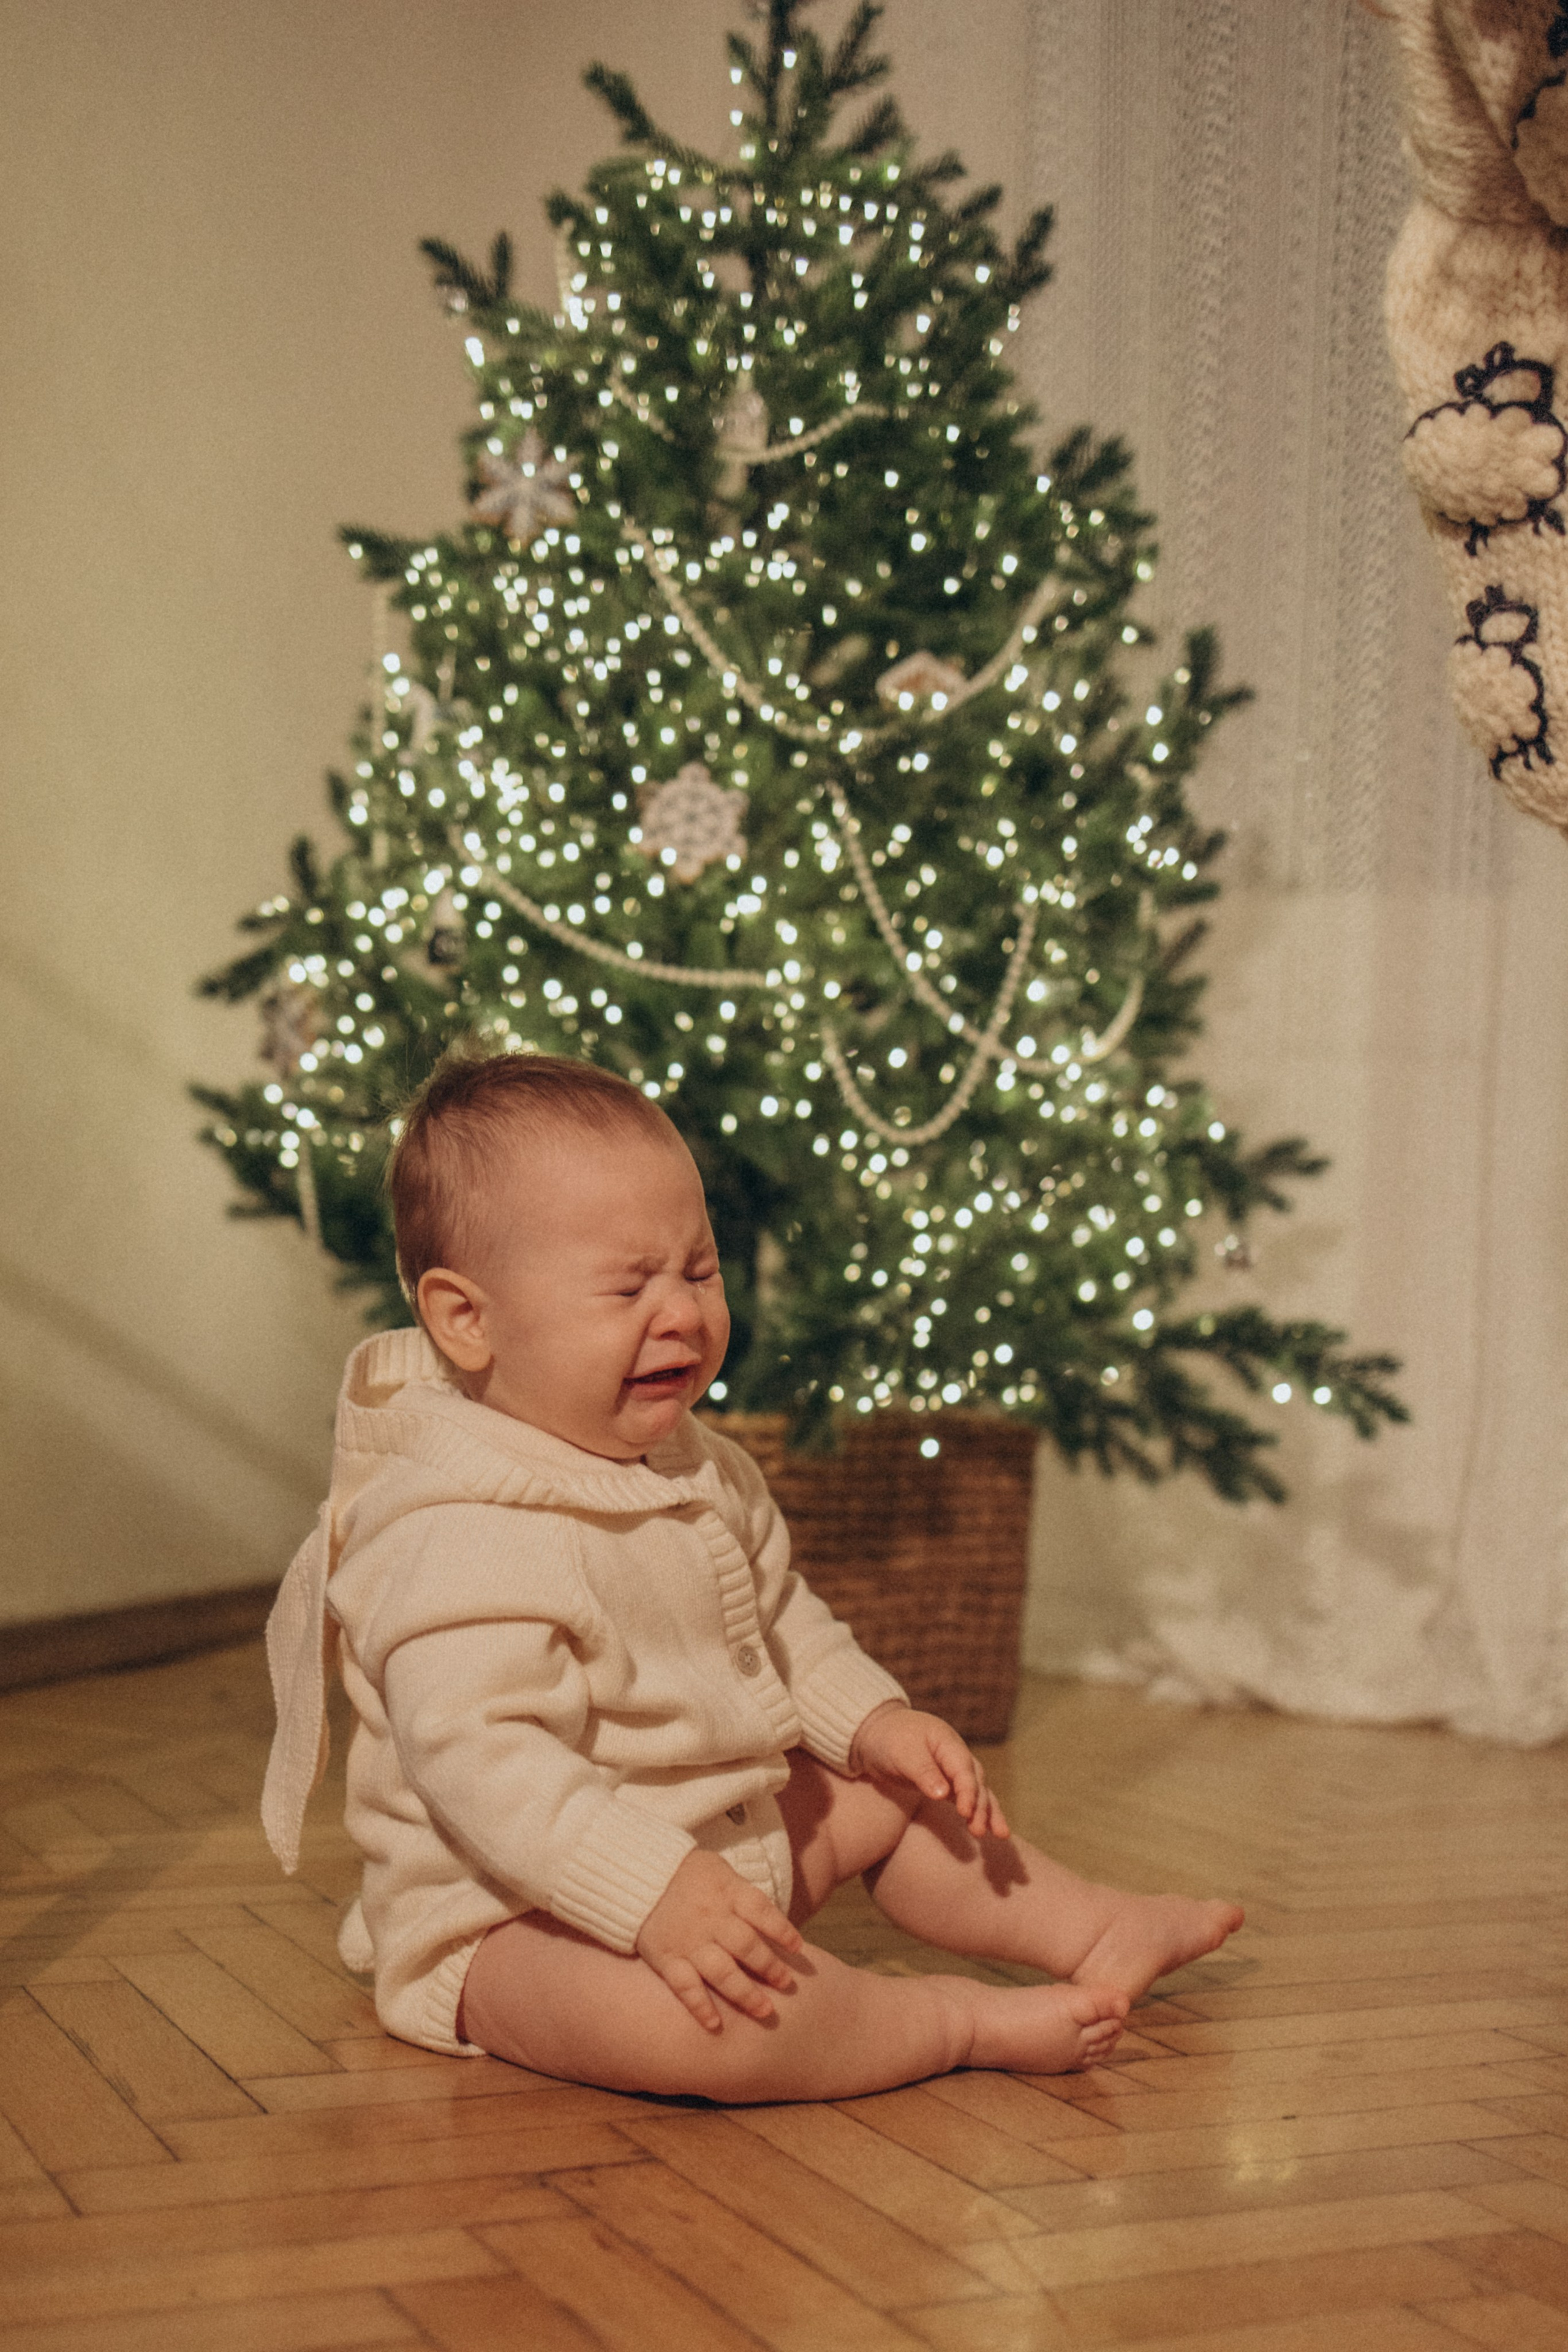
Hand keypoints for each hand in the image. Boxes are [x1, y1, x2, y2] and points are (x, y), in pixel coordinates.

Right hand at [634, 1849, 803, 2032]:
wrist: (637, 1874)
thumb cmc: (688, 1874)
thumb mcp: (720, 1871)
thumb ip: (744, 1896)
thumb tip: (773, 1924)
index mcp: (727, 1893)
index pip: (762, 1911)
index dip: (782, 1930)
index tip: (798, 1948)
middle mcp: (711, 1918)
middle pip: (746, 1945)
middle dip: (770, 1967)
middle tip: (787, 1984)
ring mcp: (689, 1940)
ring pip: (722, 1971)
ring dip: (745, 1993)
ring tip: (765, 2010)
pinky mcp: (666, 1958)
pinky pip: (685, 1986)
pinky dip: (699, 2006)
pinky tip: (715, 2025)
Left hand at [850, 1702, 1010, 1839]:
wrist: (877, 1734)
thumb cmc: (889, 1740)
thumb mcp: (902, 1753)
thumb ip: (923, 1772)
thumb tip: (944, 1795)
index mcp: (948, 1743)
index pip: (964, 1771)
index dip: (967, 1792)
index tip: (965, 1813)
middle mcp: (958, 1756)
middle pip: (976, 1783)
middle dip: (980, 1807)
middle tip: (979, 1831)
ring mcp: (955, 1770)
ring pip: (979, 1792)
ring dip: (988, 1812)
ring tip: (1001, 1835)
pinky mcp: (949, 1784)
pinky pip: (969, 1799)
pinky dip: (979, 1813)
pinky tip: (991, 1831)